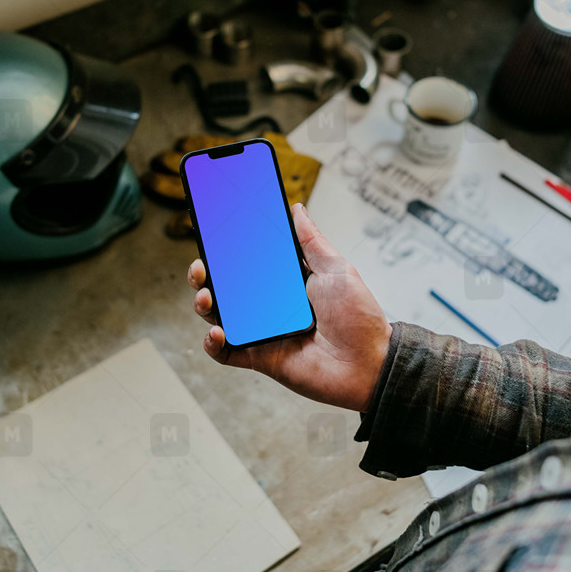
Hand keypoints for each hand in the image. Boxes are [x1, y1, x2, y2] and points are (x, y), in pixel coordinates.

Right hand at [187, 203, 391, 411]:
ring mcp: (262, 332)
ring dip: (204, 304)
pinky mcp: (260, 358)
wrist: (369, 362)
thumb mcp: (336, 269)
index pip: (246, 262)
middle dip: (205, 274)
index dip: (225, 248)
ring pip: (220, 316)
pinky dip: (213, 344)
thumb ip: (311, 241)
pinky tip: (217, 331)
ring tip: (205, 296)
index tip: (209, 230)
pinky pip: (226, 353)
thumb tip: (296, 208)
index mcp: (284, 283)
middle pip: (226, 288)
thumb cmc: (358, 317)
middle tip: (201, 265)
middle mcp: (269, 306)